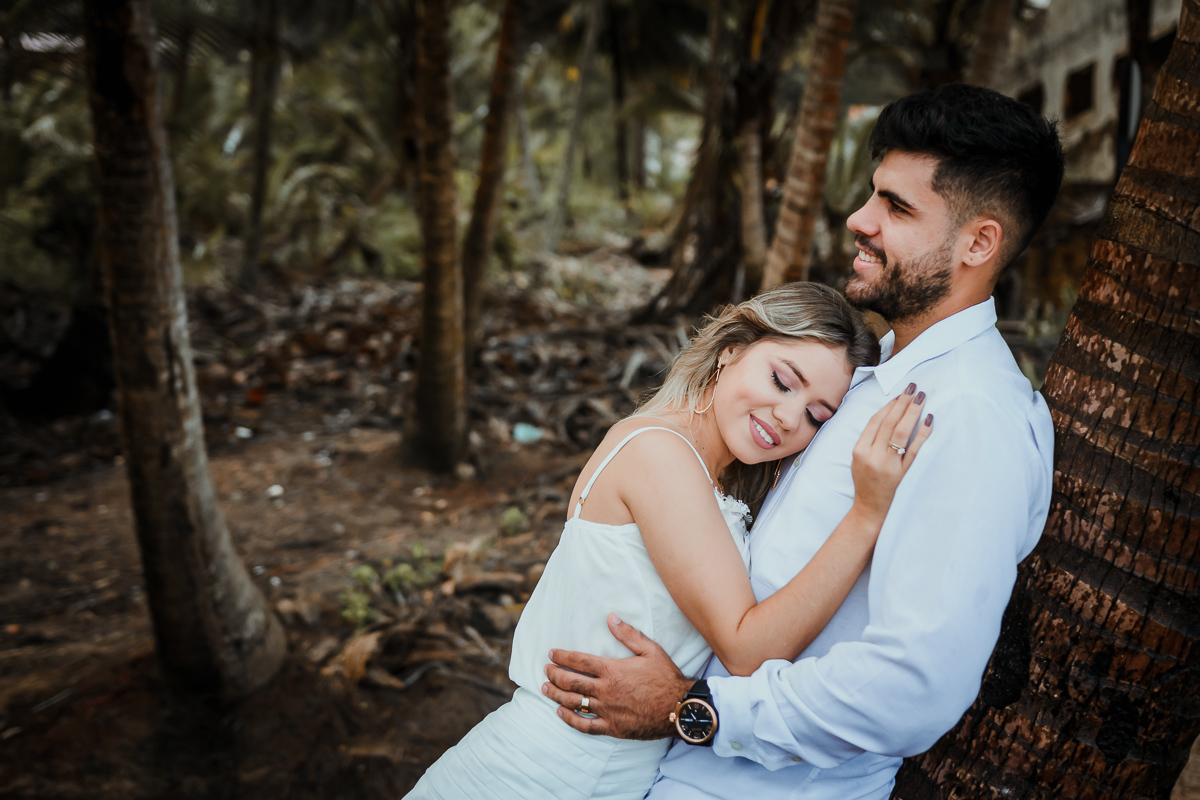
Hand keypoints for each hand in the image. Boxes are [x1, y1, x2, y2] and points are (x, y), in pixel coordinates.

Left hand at [542, 613, 692, 739]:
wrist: (679, 708)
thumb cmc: (666, 678)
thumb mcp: (651, 650)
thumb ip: (628, 634)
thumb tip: (611, 617)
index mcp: (612, 670)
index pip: (579, 661)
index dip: (562, 656)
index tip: (552, 653)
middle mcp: (605, 690)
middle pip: (571, 681)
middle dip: (554, 674)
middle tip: (546, 670)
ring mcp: (607, 710)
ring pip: (573, 702)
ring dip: (556, 694)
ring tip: (545, 688)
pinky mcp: (612, 727)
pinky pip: (585, 725)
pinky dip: (570, 719)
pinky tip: (560, 713)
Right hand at [850, 385, 932, 523]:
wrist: (869, 507)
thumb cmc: (864, 480)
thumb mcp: (858, 458)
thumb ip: (869, 438)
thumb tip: (889, 413)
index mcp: (859, 450)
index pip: (876, 421)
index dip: (888, 406)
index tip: (899, 394)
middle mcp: (873, 456)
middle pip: (889, 423)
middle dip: (902, 403)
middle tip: (913, 388)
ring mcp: (888, 465)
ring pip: (902, 433)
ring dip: (912, 413)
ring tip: (921, 398)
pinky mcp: (901, 473)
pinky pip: (914, 449)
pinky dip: (922, 433)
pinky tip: (929, 420)